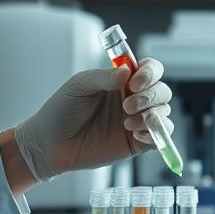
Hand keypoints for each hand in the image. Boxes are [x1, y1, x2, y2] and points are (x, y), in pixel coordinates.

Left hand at [12, 58, 172, 180]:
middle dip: (150, 96)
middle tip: (127, 106)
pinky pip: (159, 137)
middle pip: (162, 91)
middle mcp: (134, 99)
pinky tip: (135, 134)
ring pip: (164, 112)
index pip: (150, 70)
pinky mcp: (136, 143)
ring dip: (152, 115)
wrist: (50, 143)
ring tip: (127, 123)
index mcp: (122, 81)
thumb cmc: (62, 110)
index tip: (134, 82)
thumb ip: (104, 76)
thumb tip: (128, 71)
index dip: (150, 73)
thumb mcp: (80, 85)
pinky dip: (155, 134)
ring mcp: (137, 121)